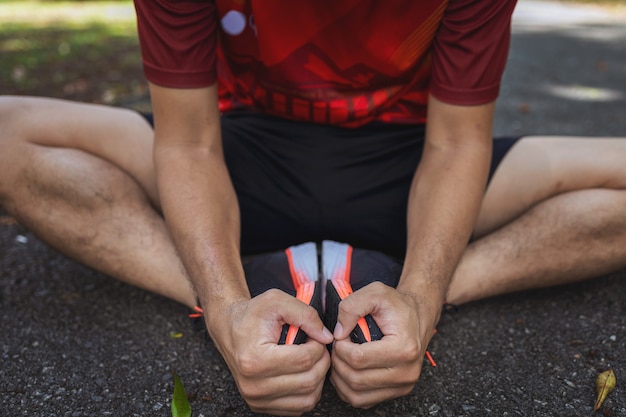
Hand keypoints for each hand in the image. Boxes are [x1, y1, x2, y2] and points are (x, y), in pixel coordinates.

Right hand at [205, 289, 333, 415]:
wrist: (229, 329)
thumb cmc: (252, 315)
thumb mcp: (277, 301)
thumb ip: (305, 315)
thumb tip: (327, 337)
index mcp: (255, 359)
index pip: (304, 360)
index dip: (318, 346)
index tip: (315, 336)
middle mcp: (253, 385)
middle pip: (309, 381)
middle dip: (322, 361)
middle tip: (316, 347)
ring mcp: (256, 399)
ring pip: (308, 399)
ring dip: (318, 378)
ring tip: (310, 359)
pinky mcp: (260, 406)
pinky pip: (299, 407)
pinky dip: (308, 391)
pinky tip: (302, 372)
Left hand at [329, 282, 438, 407]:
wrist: (418, 316)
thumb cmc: (397, 305)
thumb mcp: (375, 292)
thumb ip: (352, 306)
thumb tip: (338, 333)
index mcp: (403, 348)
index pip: (358, 358)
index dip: (340, 347)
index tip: (340, 335)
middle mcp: (406, 372)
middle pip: (355, 379)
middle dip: (337, 362)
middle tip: (338, 346)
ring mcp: (403, 385)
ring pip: (356, 395)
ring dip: (340, 378)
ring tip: (341, 358)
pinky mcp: (398, 392)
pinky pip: (363, 401)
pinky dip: (348, 388)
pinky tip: (347, 370)